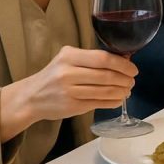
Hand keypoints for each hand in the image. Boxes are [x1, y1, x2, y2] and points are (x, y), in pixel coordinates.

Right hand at [0, 46, 137, 141]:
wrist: (30, 97)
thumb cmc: (54, 75)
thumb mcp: (67, 59)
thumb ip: (91, 58)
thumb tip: (124, 59)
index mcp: (69, 56)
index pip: (103, 58)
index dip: (122, 65)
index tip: (133, 69)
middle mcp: (68, 73)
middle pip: (106, 76)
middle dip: (125, 79)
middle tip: (132, 81)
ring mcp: (69, 91)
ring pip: (104, 91)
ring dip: (121, 91)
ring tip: (127, 90)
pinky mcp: (71, 107)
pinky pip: (98, 103)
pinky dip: (112, 102)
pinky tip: (118, 99)